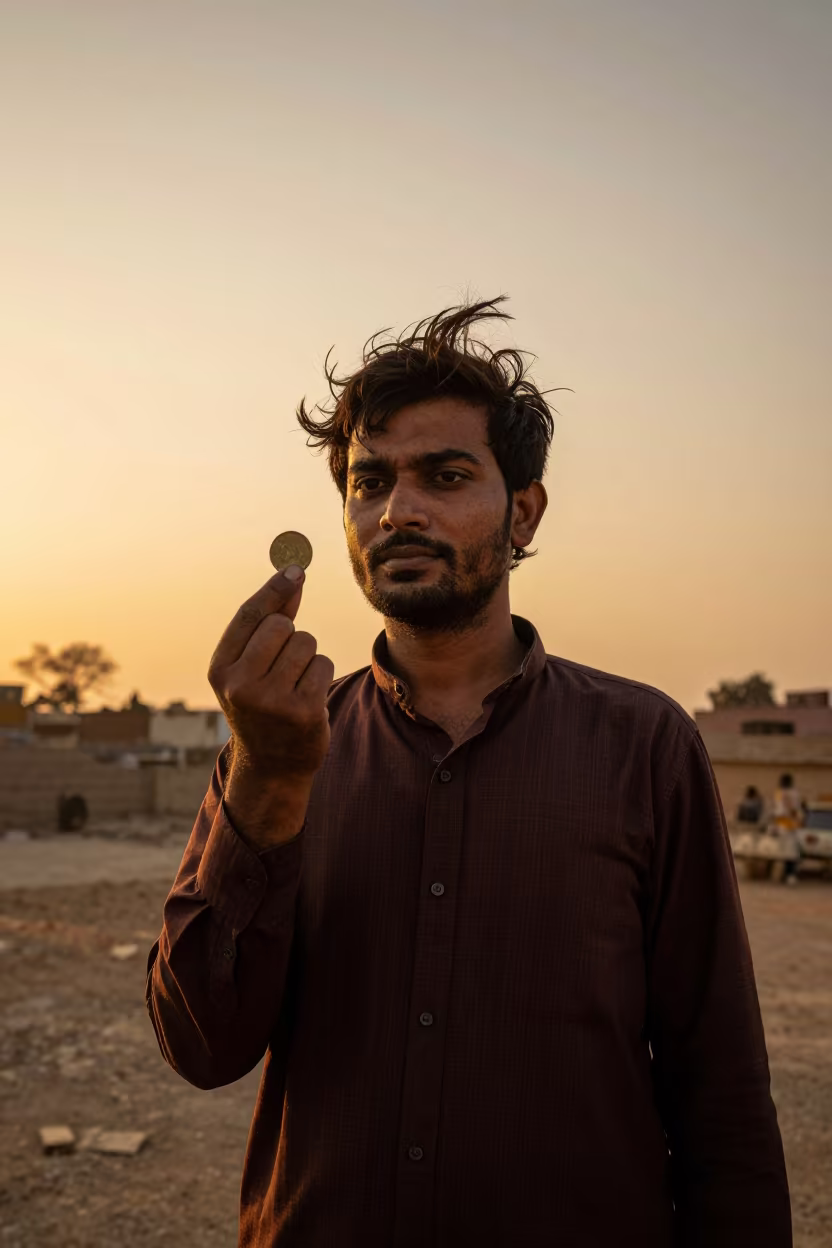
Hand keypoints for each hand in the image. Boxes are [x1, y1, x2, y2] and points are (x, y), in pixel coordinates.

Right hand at [208, 567, 334, 786]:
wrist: (273, 764)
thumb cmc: (263, 704)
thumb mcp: (253, 666)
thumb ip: (269, 622)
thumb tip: (293, 576)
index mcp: (220, 670)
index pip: (248, 617)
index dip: (273, 590)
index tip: (296, 569)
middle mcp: (238, 685)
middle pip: (281, 626)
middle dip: (291, 636)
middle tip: (284, 666)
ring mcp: (269, 701)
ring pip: (306, 643)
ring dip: (308, 658)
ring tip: (295, 685)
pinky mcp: (301, 711)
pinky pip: (323, 665)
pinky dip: (320, 676)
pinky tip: (308, 699)